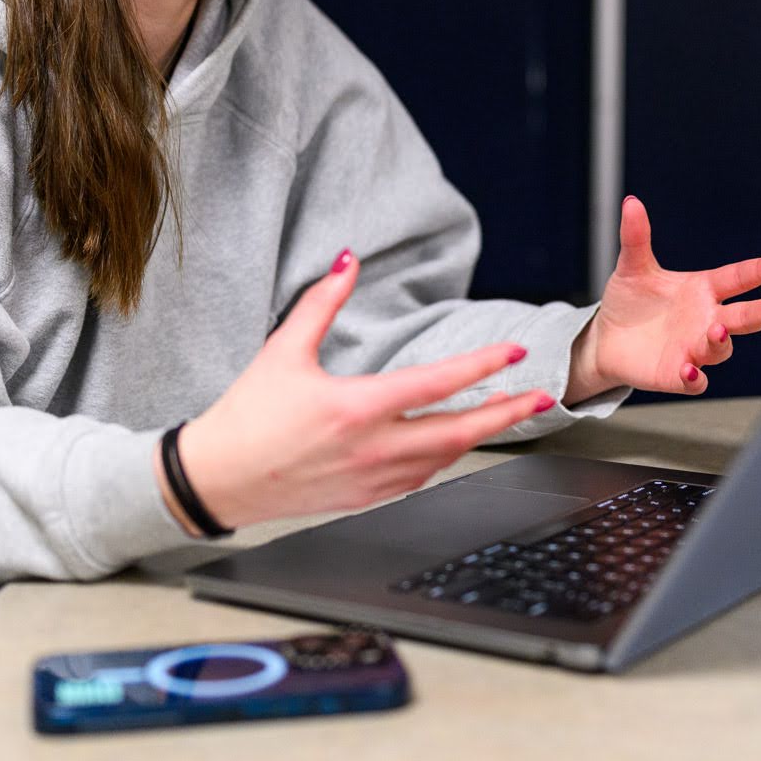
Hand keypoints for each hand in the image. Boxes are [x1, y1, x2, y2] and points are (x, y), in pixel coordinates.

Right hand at [175, 250, 554, 528]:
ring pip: (445, 459)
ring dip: (481, 435)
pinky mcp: (365, 499)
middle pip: (458, 432)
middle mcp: (371, 449)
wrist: (218, 479)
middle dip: (506, 413)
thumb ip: (321, 302)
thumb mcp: (283, 349)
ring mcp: (371, 480)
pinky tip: (456, 441)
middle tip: (541, 396)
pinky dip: (446, 457)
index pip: (435, 384)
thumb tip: (348, 261)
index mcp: (354, 408)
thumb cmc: (247, 415)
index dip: (480, 366)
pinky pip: (421, 478)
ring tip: (508, 413)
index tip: (513, 351)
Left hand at [566, 196, 760, 402]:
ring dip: (721, 342)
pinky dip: (695, 377)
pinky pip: (695, 381)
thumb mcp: (633, 266)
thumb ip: (637, 238)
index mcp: (703, 289)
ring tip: (715, 331)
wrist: (607, 338)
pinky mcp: (677, 374)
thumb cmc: (630, 301)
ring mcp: (695, 349)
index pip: (739, 278)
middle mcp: (706, 320)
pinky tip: (689, 369)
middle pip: (745, 317)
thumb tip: (631, 202)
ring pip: (720, 348)